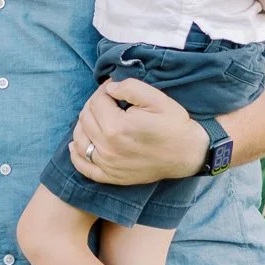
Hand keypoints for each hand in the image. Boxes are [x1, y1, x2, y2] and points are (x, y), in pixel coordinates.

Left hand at [68, 77, 208, 185]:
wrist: (188, 154)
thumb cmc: (174, 125)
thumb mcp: (157, 98)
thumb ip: (129, 87)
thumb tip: (109, 88)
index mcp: (116, 127)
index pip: (97, 100)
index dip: (104, 89)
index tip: (114, 88)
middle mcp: (107, 148)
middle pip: (86, 117)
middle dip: (94, 104)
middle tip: (109, 100)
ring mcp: (107, 164)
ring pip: (80, 138)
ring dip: (84, 124)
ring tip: (98, 116)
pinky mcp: (111, 176)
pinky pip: (83, 166)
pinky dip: (77, 153)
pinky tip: (77, 143)